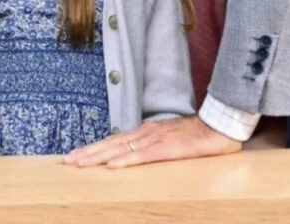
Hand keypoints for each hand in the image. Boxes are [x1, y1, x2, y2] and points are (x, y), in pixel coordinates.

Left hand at [64, 114, 241, 167]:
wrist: (221, 124)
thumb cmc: (198, 136)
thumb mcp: (171, 141)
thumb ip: (155, 147)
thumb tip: (139, 156)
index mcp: (147, 132)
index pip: (115, 141)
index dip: (95, 148)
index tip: (76, 155)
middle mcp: (147, 132)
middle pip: (112, 143)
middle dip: (89, 152)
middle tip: (68, 161)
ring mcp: (157, 138)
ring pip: (122, 148)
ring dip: (99, 156)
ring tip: (81, 163)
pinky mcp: (169, 147)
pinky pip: (143, 156)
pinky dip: (126, 160)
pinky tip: (112, 166)